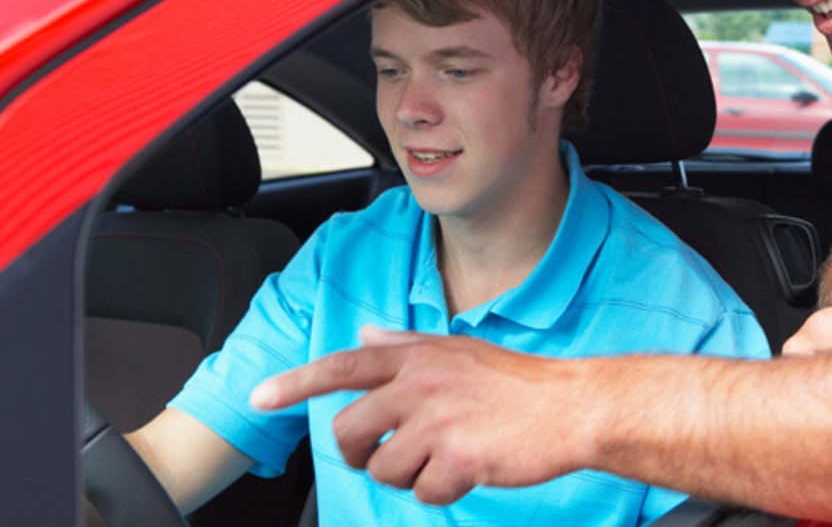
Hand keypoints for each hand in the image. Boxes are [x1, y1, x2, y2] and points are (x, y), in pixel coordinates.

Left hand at [250, 327, 594, 503]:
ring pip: (383, 469)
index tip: (260, 397)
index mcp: (419, 359)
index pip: (344, 366)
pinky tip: (467, 470)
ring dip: (408, 475)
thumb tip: (367, 337)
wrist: (571, 407)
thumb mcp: (459, 351)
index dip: (296, 382)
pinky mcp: (459, 458)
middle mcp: (421, 385)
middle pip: (350, 430)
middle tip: (380, 456)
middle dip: (357, 453)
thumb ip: (408, 346)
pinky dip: (443, 491)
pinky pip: (424, 493)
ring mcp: (438, 422)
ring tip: (442, 459)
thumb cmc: (517, 383)